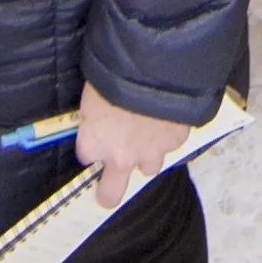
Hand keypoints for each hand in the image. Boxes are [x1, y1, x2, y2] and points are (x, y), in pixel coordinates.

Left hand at [73, 83, 188, 209]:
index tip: (96, 135)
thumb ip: (94, 115)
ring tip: (148, 134)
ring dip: (147, 154)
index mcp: (93, 144)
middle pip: (110, 193)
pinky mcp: (174, 142)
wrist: (153, 69)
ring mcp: (150, 153)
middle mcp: (119, 157)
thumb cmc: (116, 74)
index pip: (86, 155)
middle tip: (107, 193)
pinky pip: (170, 144)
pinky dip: (168, 133)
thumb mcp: (93, 93)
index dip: (92, 143)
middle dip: (107, 193)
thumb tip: (99, 114)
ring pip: (148, 167)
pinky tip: (167, 116)